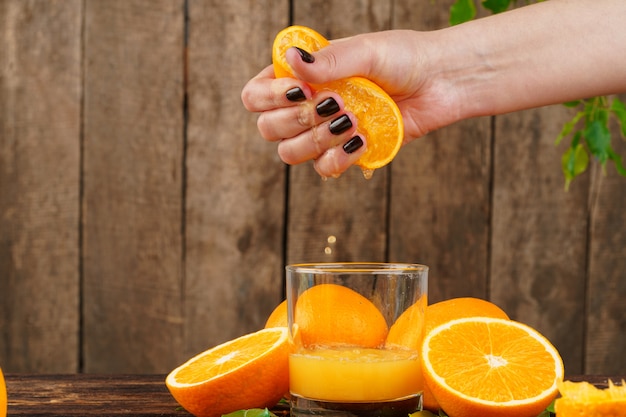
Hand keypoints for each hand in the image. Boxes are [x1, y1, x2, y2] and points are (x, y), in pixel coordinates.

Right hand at [241, 30, 460, 176]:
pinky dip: (338, 159)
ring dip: (317, 140)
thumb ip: (329, 60)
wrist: (442, 82)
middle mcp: (308, 104)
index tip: (301, 89)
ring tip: (352, 120)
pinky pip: (323, 169)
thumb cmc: (405, 58)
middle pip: (268, 128)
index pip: (257, 95)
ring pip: (290, 153)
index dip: (269, 98)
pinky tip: (361, 140)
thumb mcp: (366, 50)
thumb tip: (291, 60)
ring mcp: (325, 131)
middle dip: (296, 120)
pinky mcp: (347, 152)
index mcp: (303, 75)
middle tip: (334, 104)